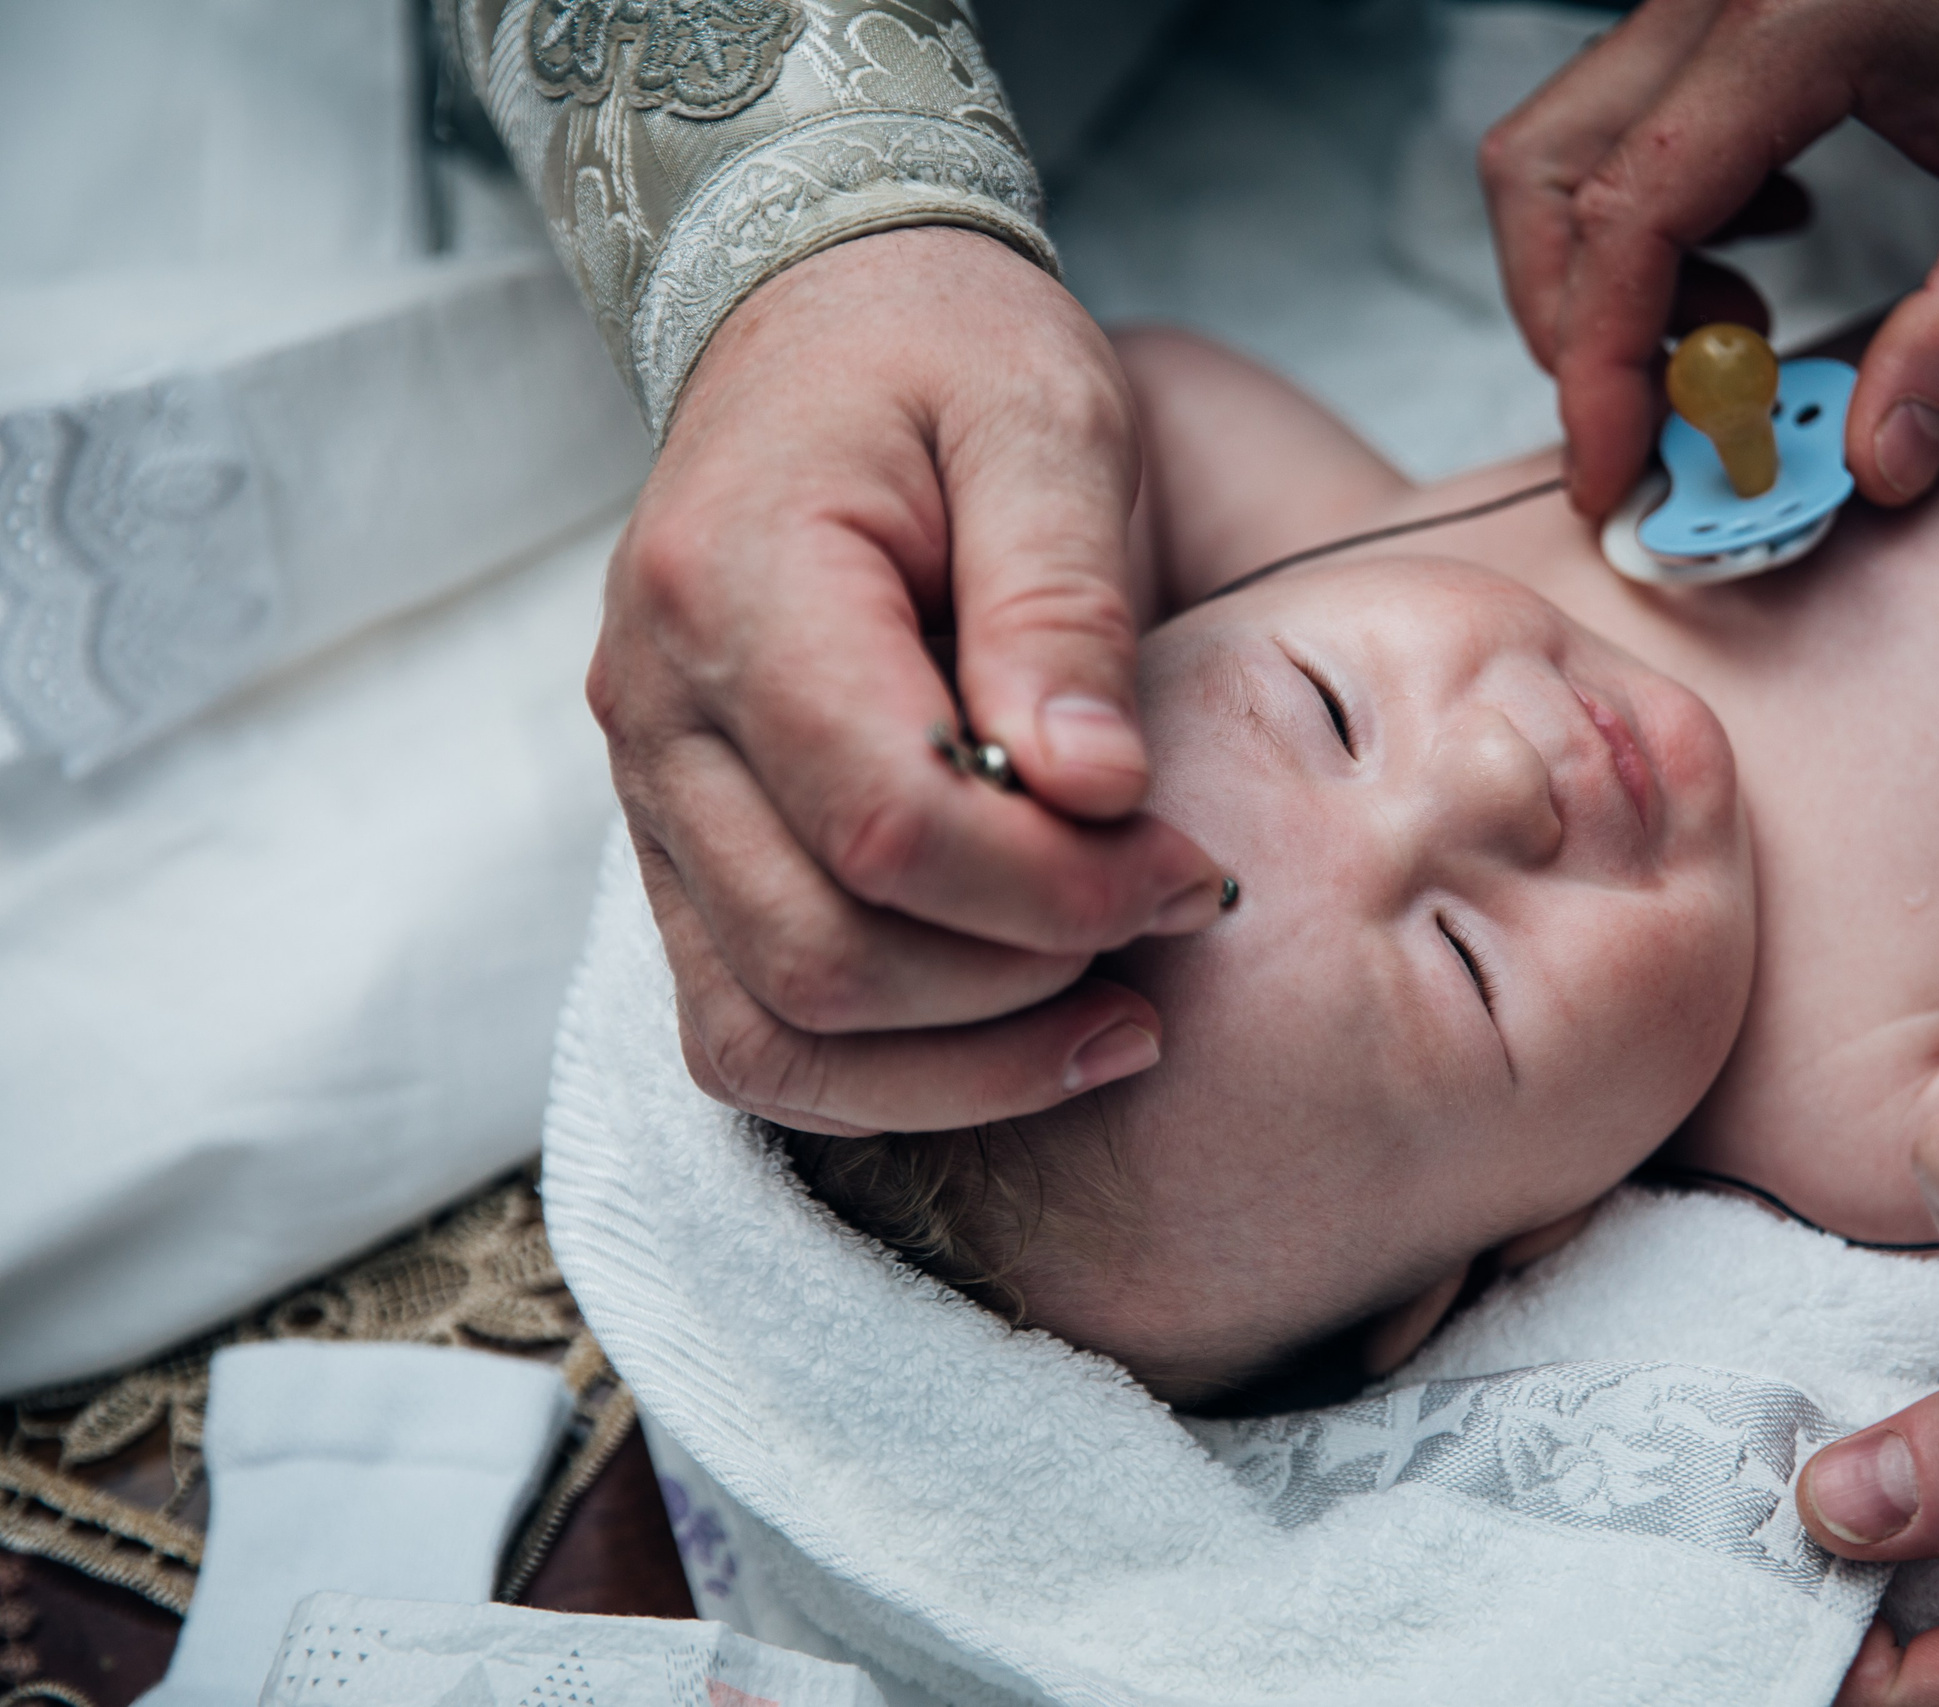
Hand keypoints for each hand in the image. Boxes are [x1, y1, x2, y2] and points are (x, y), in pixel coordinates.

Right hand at [589, 228, 1224, 1138]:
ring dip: (961, 1064)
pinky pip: (751, 1027)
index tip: (1191, 869)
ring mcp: (651, 797)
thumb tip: (1097, 793)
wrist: (822, 324)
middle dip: (1026, 981)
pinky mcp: (683, 851)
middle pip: (825, 956)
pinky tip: (1025, 1031)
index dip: (1057, 886)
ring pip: (773, 1030)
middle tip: (1172, 919)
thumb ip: (1067, 603)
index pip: (886, 820)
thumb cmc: (948, 359)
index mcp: (735, 586)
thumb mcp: (1047, 424)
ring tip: (1122, 1016)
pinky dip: (887, 1071)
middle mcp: (656, 713)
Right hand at [1478, 0, 1938, 513]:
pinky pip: (1625, 117)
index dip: (1601, 369)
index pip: (1625, 222)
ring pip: (1561, 144)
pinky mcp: (1724, 3)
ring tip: (1735, 331)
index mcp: (1782, 28)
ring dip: (1606, 271)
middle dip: (1575, 325)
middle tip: (1666, 422)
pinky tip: (1767, 232)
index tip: (1617, 476)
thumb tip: (1881, 464)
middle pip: (1542, 176)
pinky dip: (1652, 210)